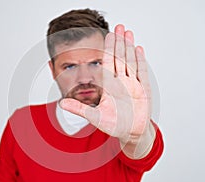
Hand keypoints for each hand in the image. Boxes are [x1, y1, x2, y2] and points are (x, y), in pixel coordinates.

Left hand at [60, 24, 150, 142]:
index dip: (108, 49)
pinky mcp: (143, 90)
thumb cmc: (114, 125)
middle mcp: (121, 82)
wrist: (130, 132)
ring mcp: (132, 85)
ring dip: (130, 48)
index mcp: (109, 86)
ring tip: (128, 33)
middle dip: (119, 43)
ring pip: (130, 62)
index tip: (108, 36)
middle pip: (120, 58)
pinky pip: (142, 73)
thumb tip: (61, 103)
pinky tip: (139, 49)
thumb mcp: (94, 117)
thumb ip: (79, 109)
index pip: (108, 63)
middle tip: (119, 27)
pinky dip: (141, 61)